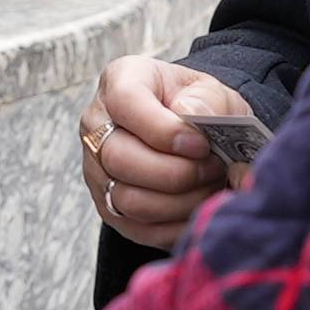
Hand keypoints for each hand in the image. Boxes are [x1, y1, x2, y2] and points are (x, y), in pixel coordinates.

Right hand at [77, 53, 255, 248]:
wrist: (192, 133)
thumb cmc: (198, 107)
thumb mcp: (211, 91)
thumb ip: (207, 100)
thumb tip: (194, 119)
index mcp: (119, 81)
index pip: (124, 103)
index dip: (164, 129)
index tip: (201, 144)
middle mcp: (96, 125)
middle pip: (120, 159)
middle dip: (177, 173)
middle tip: (214, 169)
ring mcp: (97, 170)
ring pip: (129, 200)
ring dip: (180, 202)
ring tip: (210, 187)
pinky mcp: (109, 208)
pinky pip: (140, 228)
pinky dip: (177, 225)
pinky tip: (200, 207)